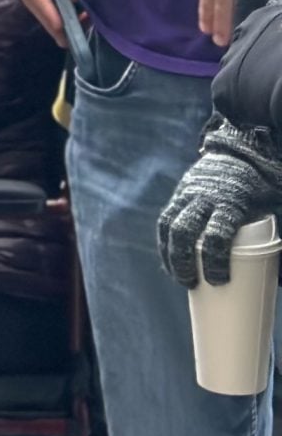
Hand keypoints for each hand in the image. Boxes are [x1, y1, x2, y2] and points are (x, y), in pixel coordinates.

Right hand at [159, 120, 281, 285]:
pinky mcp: (179, 195)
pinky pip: (165, 220)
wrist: (240, 152)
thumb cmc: (261, 186)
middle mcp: (203, 198)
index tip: (219, 281)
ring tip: (179, 276)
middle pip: (184, 232)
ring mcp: (187, 195)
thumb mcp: (274, 206)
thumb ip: (276, 234)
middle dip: (183, 261)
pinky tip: (169, 259)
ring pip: (169, 226)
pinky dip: (164, 241)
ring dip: (170, 254)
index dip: (216, 261)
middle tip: (191, 284)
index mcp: (230, 202)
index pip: (217, 234)